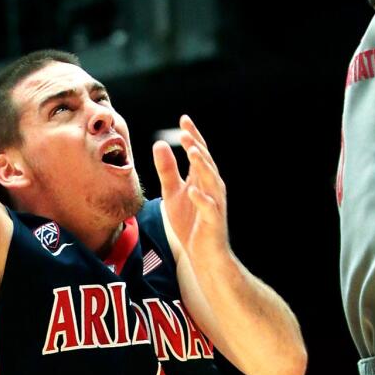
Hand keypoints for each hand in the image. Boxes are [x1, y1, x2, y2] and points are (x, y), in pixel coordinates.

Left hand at [152, 115, 227, 254]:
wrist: (204, 254)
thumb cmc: (190, 222)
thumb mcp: (173, 193)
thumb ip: (167, 170)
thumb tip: (159, 144)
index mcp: (201, 179)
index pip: (199, 153)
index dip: (193, 136)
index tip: (184, 119)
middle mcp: (211, 187)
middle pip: (206, 162)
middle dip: (197, 147)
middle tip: (186, 132)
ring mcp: (214, 203)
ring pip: (211, 181)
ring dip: (202, 166)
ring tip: (192, 152)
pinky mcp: (213, 221)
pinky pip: (209, 208)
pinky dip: (201, 199)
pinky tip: (192, 191)